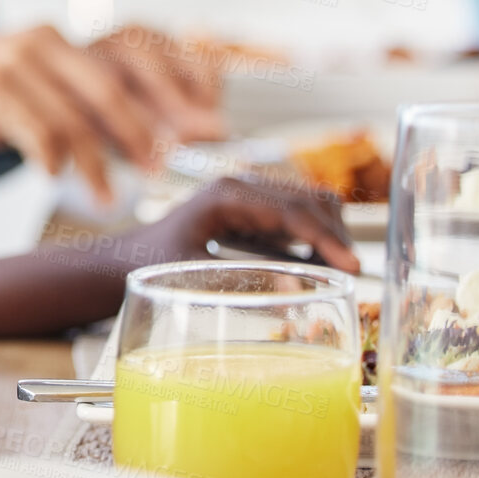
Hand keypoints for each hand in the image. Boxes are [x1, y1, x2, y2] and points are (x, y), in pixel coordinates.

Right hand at [0, 23, 226, 203]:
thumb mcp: (36, 95)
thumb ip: (85, 106)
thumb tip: (159, 137)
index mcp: (62, 37)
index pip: (139, 44)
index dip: (182, 77)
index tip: (210, 117)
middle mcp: (43, 39)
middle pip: (117, 77)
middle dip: (155, 122)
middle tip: (172, 161)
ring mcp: (14, 61)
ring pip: (79, 112)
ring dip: (103, 159)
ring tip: (114, 193)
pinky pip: (39, 131)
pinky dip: (56, 161)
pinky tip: (59, 181)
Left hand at [123, 177, 358, 274]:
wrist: (125, 258)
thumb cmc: (149, 264)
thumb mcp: (191, 275)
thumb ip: (241, 282)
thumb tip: (297, 291)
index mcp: (228, 194)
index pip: (293, 211)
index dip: (327, 239)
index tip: (353, 268)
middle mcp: (242, 186)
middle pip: (312, 199)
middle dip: (336, 235)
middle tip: (349, 278)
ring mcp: (249, 195)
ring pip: (311, 204)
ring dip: (328, 236)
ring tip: (333, 274)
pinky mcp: (253, 209)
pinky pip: (298, 216)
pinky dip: (314, 238)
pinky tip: (314, 267)